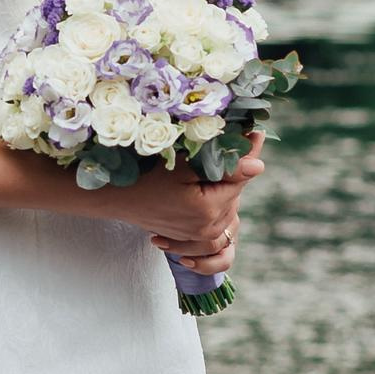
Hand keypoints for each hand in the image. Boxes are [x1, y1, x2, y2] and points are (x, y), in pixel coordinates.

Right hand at [107, 126, 266, 270]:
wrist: (115, 197)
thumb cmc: (144, 176)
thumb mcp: (183, 164)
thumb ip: (223, 165)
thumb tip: (259, 166)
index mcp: (208, 209)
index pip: (240, 178)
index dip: (246, 153)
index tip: (255, 133)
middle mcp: (207, 229)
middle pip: (236, 195)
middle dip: (232, 172)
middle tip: (228, 145)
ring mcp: (199, 238)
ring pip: (229, 212)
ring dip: (225, 192)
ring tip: (211, 173)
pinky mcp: (191, 240)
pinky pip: (217, 236)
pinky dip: (217, 217)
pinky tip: (210, 204)